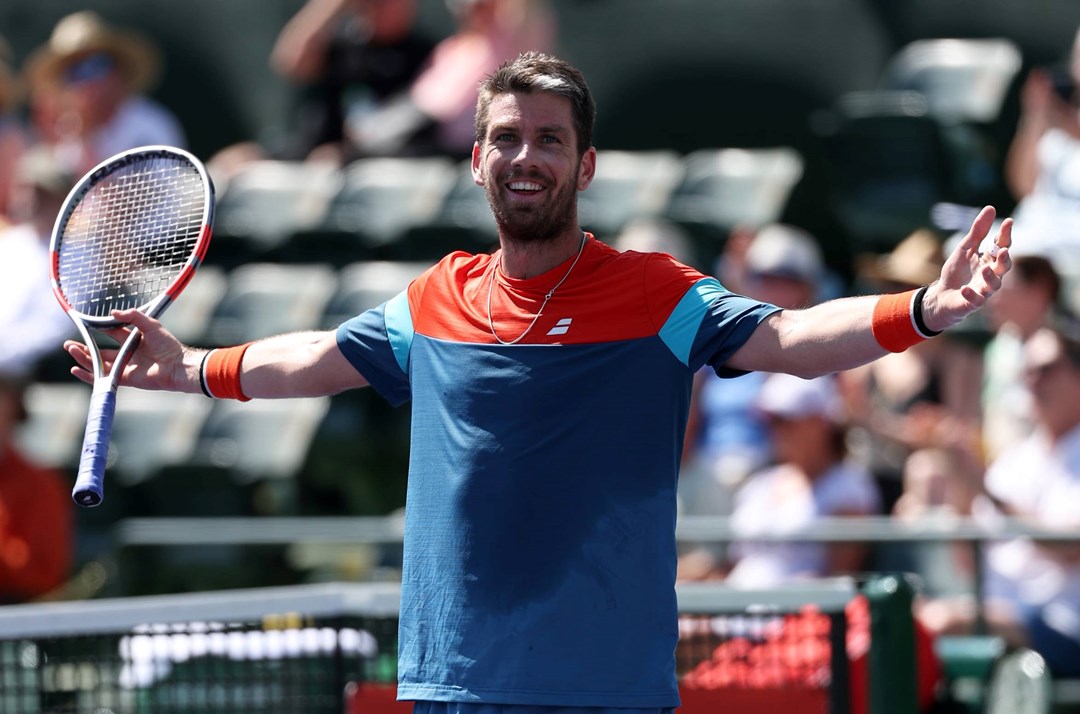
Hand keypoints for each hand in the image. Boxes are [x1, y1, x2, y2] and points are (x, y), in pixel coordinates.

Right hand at [64, 309, 196, 392]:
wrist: (177, 365)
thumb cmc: (168, 344)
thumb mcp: (151, 325)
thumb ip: (133, 316)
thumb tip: (113, 312)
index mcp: (134, 340)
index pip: (112, 333)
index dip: (100, 329)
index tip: (87, 325)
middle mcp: (128, 353)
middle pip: (101, 351)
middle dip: (85, 347)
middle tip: (68, 344)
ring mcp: (126, 367)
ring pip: (99, 363)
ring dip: (84, 358)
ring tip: (71, 351)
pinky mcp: (125, 379)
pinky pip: (104, 377)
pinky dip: (89, 375)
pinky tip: (76, 369)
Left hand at [922, 206, 1011, 331]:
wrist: (942, 295)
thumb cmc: (956, 271)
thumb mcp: (964, 248)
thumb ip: (978, 231)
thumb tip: (991, 208)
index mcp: (990, 260)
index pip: (1001, 246)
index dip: (1005, 235)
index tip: (1008, 222)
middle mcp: (991, 274)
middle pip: (1004, 266)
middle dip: (1004, 259)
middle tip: (1001, 250)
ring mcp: (984, 289)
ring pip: (994, 284)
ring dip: (990, 277)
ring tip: (984, 269)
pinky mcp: (973, 303)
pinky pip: (976, 300)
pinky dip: (972, 295)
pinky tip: (965, 289)